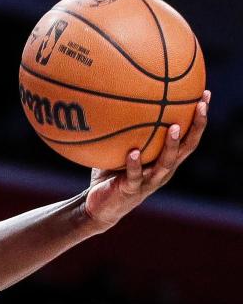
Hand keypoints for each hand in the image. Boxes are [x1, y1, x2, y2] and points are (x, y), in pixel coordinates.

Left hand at [84, 90, 209, 229]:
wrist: (98, 207)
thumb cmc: (109, 176)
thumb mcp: (118, 151)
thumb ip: (122, 132)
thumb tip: (115, 100)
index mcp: (165, 161)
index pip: (188, 137)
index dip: (199, 119)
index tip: (205, 95)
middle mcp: (163, 171)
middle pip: (186, 148)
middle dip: (196, 126)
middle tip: (200, 105)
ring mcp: (149, 182)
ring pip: (166, 163)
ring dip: (171, 145)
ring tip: (173, 127)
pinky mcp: (131, 191)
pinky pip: (134, 176)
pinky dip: (134, 165)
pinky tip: (133, 153)